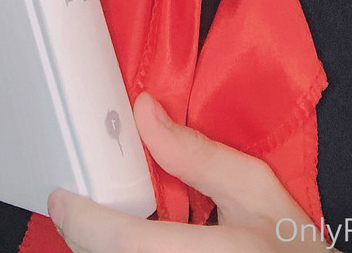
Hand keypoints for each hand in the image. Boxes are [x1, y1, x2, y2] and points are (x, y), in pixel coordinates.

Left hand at [47, 92, 314, 250]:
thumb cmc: (289, 244)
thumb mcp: (253, 188)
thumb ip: (196, 154)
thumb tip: (144, 112)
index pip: (126, 244)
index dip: (84, 222)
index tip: (62, 197)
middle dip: (88, 235)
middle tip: (80, 206)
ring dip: (103, 249)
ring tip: (109, 226)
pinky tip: (135, 242)